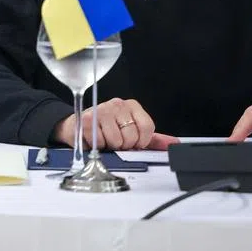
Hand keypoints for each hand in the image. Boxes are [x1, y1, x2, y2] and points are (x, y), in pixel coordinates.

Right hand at [53, 97, 179, 150]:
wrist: (78, 126)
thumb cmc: (105, 129)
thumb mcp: (131, 133)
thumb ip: (152, 139)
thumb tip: (173, 144)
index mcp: (131, 106)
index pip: (147, 127)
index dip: (141, 142)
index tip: (134, 143)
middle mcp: (117, 104)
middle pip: (132, 137)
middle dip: (123, 145)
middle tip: (115, 140)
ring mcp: (101, 110)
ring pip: (116, 141)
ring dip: (109, 146)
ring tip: (104, 139)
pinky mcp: (87, 119)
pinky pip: (100, 142)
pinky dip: (97, 145)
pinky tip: (94, 139)